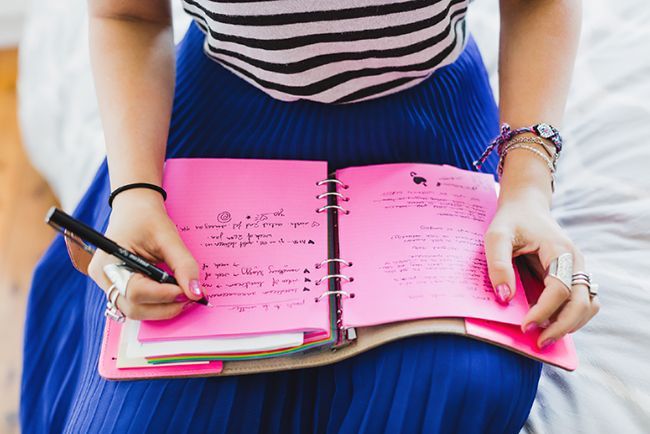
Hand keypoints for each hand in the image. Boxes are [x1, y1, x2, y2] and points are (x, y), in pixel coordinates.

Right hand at [88, 188, 204, 319]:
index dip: (165, 295)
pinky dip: (158, 304)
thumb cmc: (147, 218)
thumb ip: (183, 265)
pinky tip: (173, 292)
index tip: (189, 292)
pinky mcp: (119, 288)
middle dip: (166, 307)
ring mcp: (109, 286)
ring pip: (137, 311)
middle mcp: (104, 278)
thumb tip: (196, 293)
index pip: (135, 291)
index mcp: (108, 262)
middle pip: (134, 308)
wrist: (135, 209)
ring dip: (164, 308)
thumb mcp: (168, 237)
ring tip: (184, 294)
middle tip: (190, 297)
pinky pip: (139, 304)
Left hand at [484, 193, 599, 348]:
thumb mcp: (496, 236)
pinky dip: (571, 318)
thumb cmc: (511, 221)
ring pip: (588, 305)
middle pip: (582, 302)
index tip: (524, 326)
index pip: (559, 288)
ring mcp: (578, 269)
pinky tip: (550, 326)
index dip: (544, 311)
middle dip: (562, 327)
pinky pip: (582, 302)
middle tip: (539, 343)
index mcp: (559, 250)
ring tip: (545, 338)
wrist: (526, 206)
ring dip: (570, 325)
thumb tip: (505, 297)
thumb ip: (498, 264)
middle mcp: (575, 261)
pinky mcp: (574, 276)